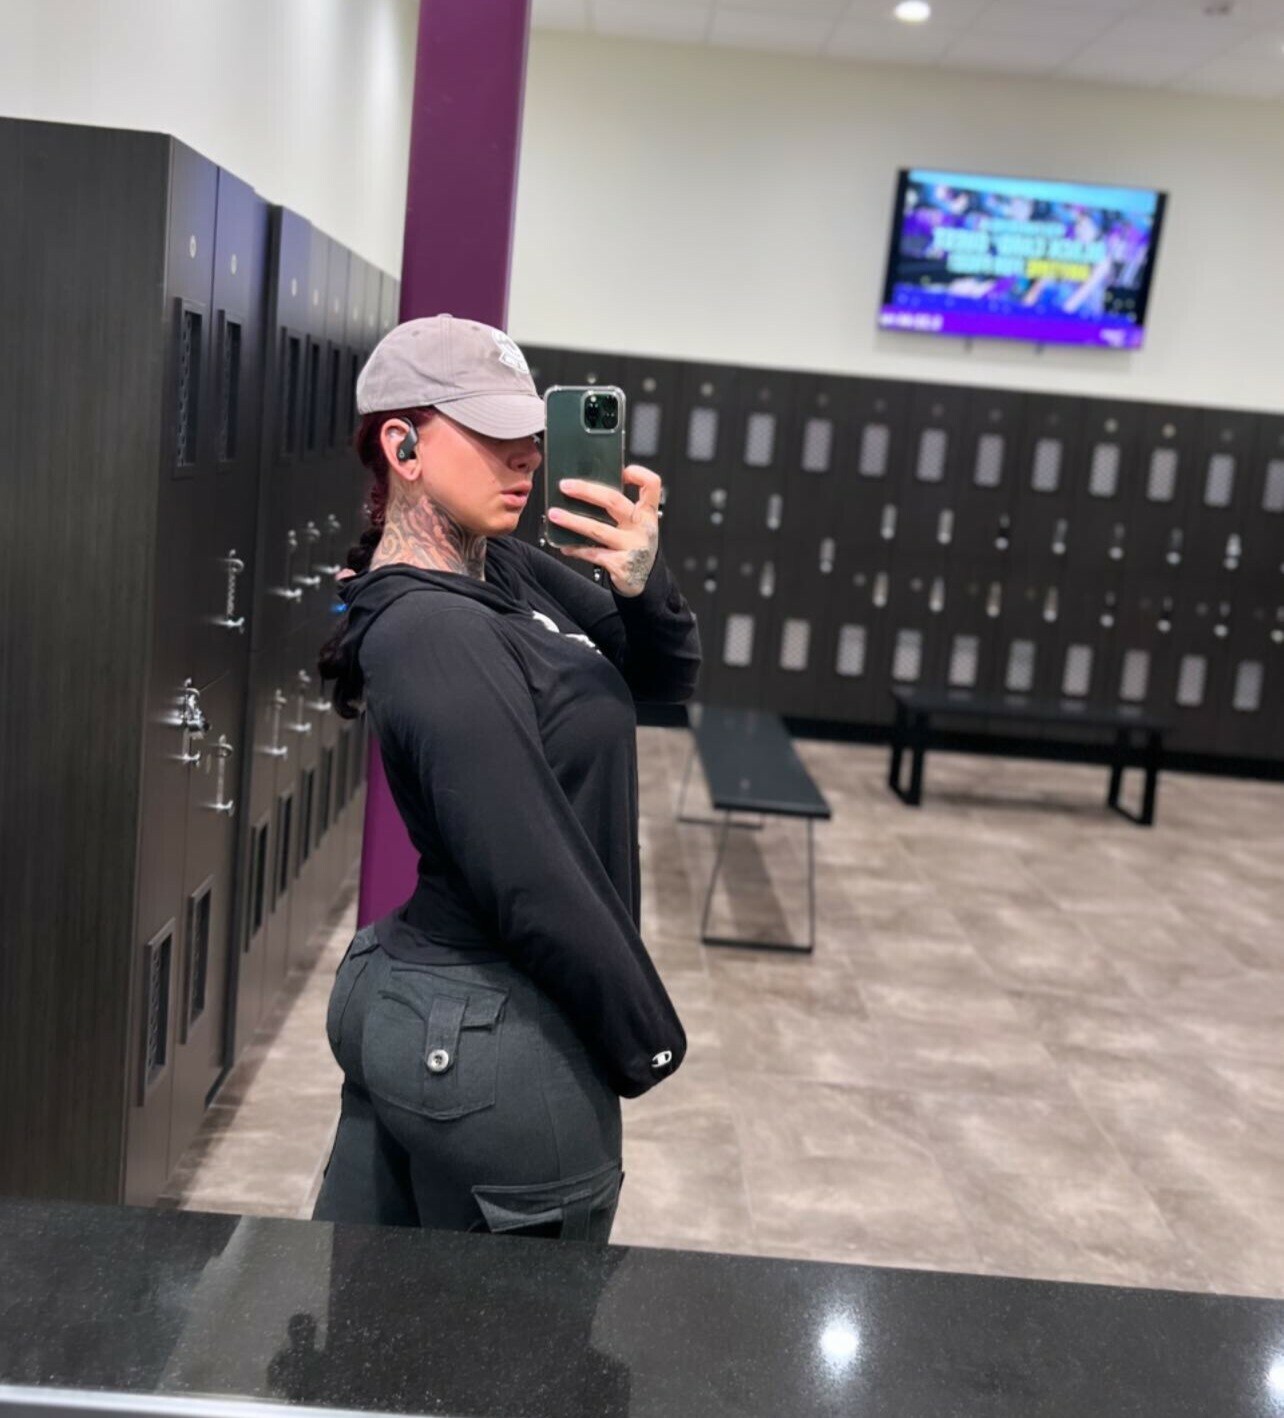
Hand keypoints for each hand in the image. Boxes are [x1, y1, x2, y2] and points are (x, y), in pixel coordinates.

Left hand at [545, 465, 661, 597]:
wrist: (644, 581)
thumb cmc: (635, 547)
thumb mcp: (636, 525)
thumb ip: (620, 510)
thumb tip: (584, 491)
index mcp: (647, 513)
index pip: (651, 484)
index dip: (637, 474)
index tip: (621, 471)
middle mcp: (642, 527)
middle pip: (614, 501)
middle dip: (586, 491)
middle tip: (565, 486)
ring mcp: (632, 546)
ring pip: (597, 529)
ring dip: (572, 520)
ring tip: (554, 515)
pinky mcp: (620, 564)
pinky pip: (593, 553)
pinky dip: (576, 549)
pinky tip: (564, 545)